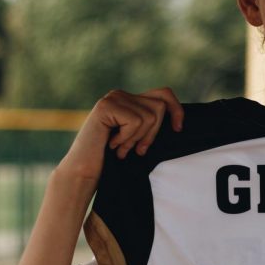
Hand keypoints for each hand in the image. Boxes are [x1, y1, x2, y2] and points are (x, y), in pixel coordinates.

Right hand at [57, 87, 183, 180]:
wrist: (85, 171)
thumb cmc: (112, 159)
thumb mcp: (139, 138)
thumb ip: (152, 124)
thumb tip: (179, 120)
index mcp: (130, 100)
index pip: (164, 94)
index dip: (176, 109)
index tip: (178, 129)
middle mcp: (120, 95)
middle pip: (160, 106)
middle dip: (152, 133)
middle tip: (136, 149)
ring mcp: (112, 98)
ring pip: (150, 116)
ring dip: (137, 139)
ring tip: (121, 148)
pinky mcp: (106, 106)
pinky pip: (135, 122)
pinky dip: (127, 138)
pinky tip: (112, 144)